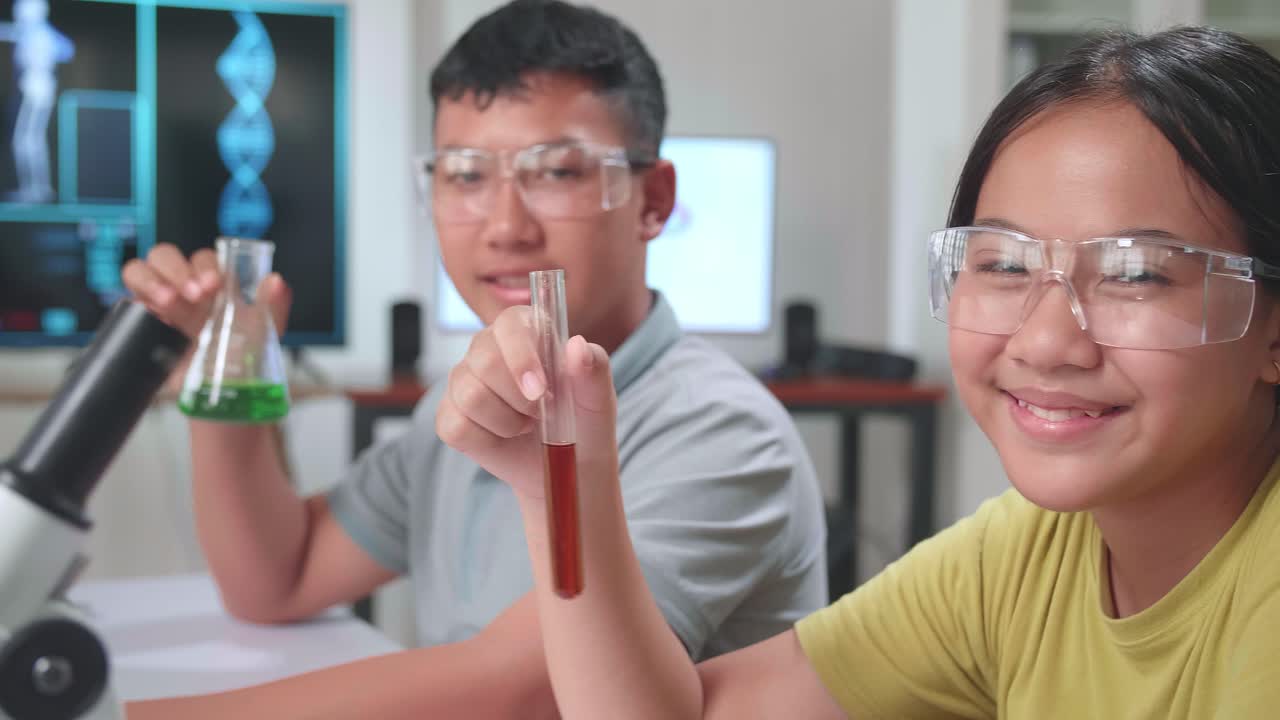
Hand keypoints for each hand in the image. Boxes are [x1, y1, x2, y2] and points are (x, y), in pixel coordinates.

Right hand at [121, 243, 291, 389]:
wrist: (222, 394)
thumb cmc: (243, 357)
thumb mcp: (263, 333)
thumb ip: (273, 306)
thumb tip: (277, 281)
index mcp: (212, 283)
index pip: (202, 258)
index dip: (205, 266)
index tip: (215, 284)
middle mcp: (182, 287)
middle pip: (166, 256)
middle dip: (178, 270)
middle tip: (194, 295)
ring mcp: (159, 302)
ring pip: (139, 270)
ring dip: (151, 279)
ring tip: (168, 302)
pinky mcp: (142, 321)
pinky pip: (127, 301)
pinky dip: (134, 300)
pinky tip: (151, 313)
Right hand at [436, 306, 617, 502]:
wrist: (568, 465)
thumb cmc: (584, 422)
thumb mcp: (598, 398)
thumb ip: (594, 368)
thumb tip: (577, 346)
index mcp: (525, 331)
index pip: (510, 323)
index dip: (521, 355)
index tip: (540, 390)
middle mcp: (488, 348)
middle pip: (484, 361)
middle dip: (518, 398)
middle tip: (541, 413)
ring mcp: (464, 380)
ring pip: (470, 396)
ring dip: (507, 422)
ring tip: (526, 424)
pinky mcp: (450, 414)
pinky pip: (455, 426)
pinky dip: (486, 441)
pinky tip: (504, 436)